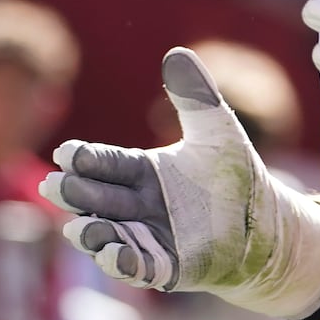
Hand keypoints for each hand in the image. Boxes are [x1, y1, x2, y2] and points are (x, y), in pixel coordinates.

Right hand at [40, 47, 319, 319]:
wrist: (264, 221)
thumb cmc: (235, 175)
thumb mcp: (217, 130)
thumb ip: (194, 96)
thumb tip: (176, 54)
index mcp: (143, 172)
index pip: (106, 163)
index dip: (86, 159)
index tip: (66, 153)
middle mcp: (137, 206)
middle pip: (98, 198)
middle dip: (75, 194)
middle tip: (55, 186)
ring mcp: (147, 237)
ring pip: (107, 234)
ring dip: (91, 232)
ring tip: (80, 227)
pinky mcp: (164, 266)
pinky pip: (137, 265)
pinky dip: (123, 261)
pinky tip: (113, 252)